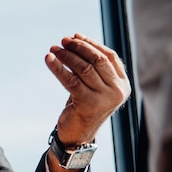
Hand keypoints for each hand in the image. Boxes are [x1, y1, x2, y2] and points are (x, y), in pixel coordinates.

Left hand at [46, 33, 130, 148]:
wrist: (77, 136)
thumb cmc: (84, 106)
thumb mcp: (94, 86)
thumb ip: (93, 66)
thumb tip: (76, 38)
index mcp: (123, 84)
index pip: (110, 56)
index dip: (92, 44)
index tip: (75, 36)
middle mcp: (117, 91)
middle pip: (98, 60)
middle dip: (79, 47)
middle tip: (63, 41)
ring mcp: (104, 98)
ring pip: (84, 68)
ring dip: (66, 56)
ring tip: (53, 49)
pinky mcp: (88, 103)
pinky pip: (70, 80)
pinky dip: (58, 68)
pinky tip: (48, 59)